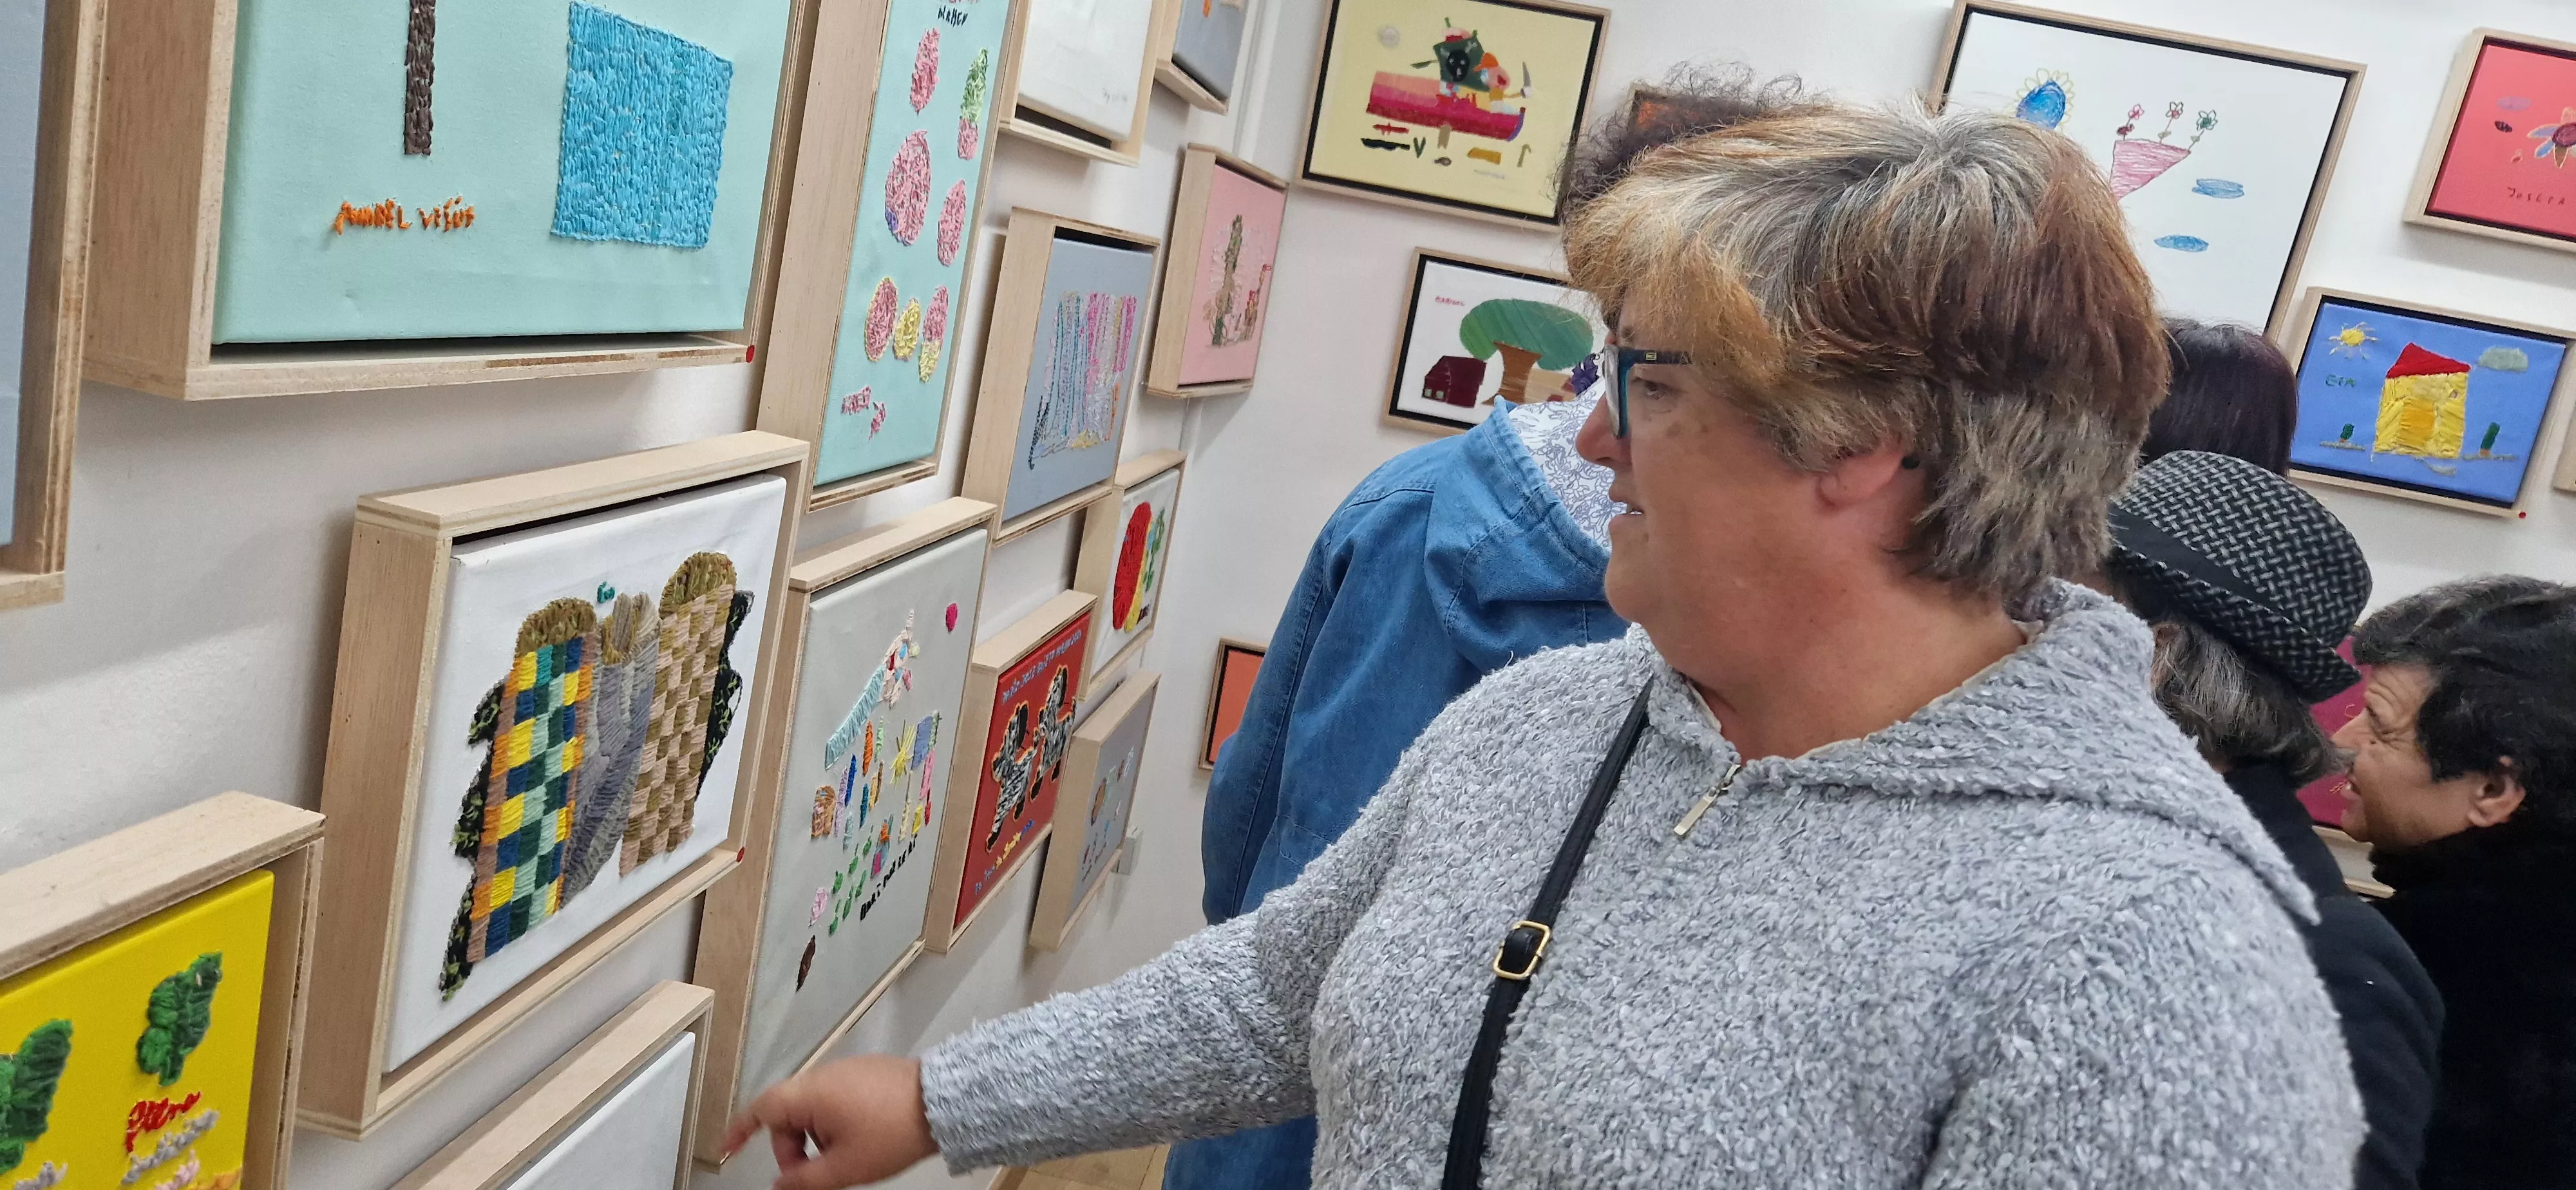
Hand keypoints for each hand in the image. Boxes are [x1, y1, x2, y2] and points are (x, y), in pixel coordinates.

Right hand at [721, 1055, 940, 1189]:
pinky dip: (833, 1124)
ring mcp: (845, 1070)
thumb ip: (804, 1180)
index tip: (726, 1150)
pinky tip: (858, 1141)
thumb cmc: (891, 1133)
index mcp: (809, 1094)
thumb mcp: (845, 1167)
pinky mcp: (865, 1072)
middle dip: (791, 1148)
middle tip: (810, 1177)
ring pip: (812, 1109)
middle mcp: (822, 1075)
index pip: (760, 1109)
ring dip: (815, 1139)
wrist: (944, 1101)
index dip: (739, 1131)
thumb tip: (779, 1185)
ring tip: (843, 1160)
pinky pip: (834, 1100)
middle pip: (787, 1114)